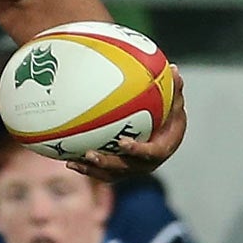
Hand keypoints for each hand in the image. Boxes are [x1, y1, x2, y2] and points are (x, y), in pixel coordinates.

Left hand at [70, 72, 185, 182]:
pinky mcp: (118, 171)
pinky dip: (85, 168)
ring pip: (110, 174)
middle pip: (126, 168)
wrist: (163, 136)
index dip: (138, 150)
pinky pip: (99, 172)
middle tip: (90, 154)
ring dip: (91, 169)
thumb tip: (173, 68)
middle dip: (107, 163)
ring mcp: (131, 169)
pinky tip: (67, 160)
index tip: (123, 142)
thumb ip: (173, 90)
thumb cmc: (169, 115)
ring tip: (73, 161)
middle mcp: (146, 163)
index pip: (152, 153)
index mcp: (163, 148)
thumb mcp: (174, 102)